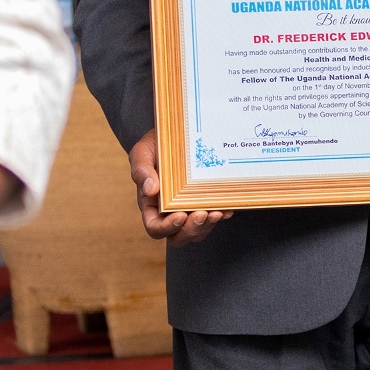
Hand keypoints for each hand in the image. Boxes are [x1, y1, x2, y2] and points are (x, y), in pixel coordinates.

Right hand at [128, 129, 230, 245]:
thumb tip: (150, 190)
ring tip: (217, 211)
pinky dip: (222, 215)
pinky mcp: (206, 200)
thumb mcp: (143, 152)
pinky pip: (213, 215)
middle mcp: (169, 211)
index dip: (167, 228)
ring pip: (198, 230)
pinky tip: (228, 208)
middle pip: (178, 236)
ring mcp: (189, 207)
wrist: (176, 133)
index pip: (155, 228)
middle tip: (202, 214)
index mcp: (151, 205)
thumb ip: (141, 170)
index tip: (180, 215)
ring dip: (208, 225)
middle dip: (190, 230)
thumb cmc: (156, 145)